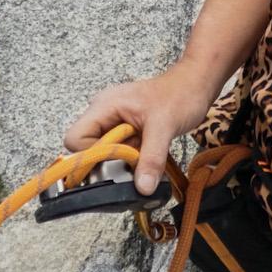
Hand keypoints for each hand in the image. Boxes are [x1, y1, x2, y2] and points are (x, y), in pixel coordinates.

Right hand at [63, 64, 219, 195]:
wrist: (196, 84)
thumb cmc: (180, 95)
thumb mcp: (164, 127)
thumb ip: (151, 158)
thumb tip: (143, 187)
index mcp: (104, 106)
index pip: (75, 139)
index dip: (91, 156)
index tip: (115, 161)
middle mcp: (104, 113)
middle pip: (88, 149)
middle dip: (110, 160)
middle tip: (134, 158)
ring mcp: (114, 121)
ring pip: (105, 152)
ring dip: (123, 160)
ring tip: (144, 151)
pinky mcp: (126, 129)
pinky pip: (120, 150)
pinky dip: (132, 157)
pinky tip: (147, 151)